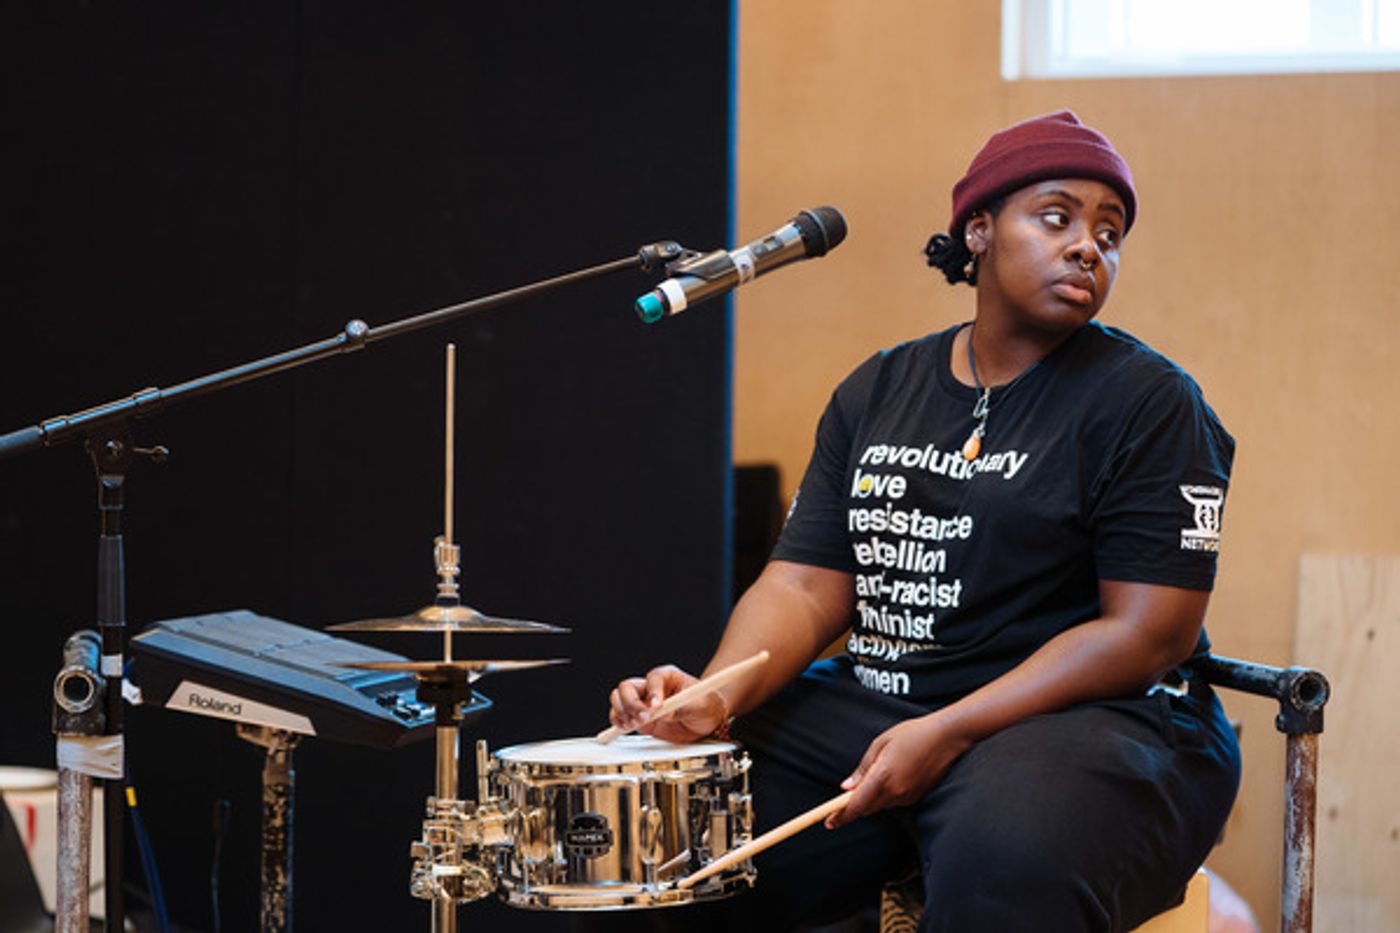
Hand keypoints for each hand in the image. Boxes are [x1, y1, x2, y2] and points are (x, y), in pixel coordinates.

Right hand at [608, 664, 728, 743]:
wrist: (706, 720)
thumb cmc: (706, 705)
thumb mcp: (700, 704)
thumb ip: (682, 706)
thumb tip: (665, 713)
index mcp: (667, 677)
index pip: (654, 678)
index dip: (653, 691)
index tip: (657, 706)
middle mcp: (651, 687)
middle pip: (628, 686)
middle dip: (631, 703)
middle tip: (643, 717)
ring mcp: (643, 702)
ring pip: (619, 698)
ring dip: (622, 712)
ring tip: (635, 724)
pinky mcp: (639, 717)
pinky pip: (619, 715)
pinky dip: (618, 721)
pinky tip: (625, 727)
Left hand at [826, 713, 971, 827]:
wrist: (947, 737)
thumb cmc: (913, 734)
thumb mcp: (881, 743)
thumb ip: (863, 768)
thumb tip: (847, 787)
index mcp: (883, 776)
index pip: (856, 805)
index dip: (841, 816)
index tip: (828, 822)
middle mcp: (895, 791)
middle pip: (867, 808)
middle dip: (853, 806)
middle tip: (841, 800)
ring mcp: (908, 797)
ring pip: (880, 805)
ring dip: (871, 798)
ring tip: (875, 775)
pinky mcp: (917, 797)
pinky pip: (894, 801)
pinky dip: (886, 794)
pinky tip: (892, 776)